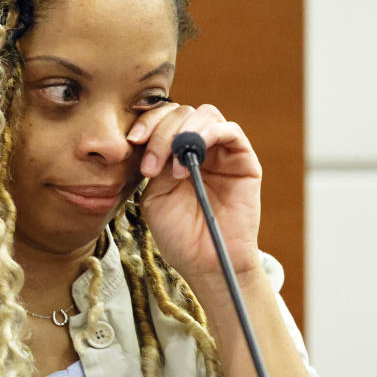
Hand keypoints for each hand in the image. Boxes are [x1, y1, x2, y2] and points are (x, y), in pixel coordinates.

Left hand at [127, 103, 262, 283]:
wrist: (206, 264)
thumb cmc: (179, 235)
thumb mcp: (155, 195)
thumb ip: (155, 162)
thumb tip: (152, 136)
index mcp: (176, 152)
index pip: (163, 118)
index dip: (147, 122)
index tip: (131, 140)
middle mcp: (200, 146)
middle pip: (181, 112)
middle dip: (160, 131)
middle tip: (149, 164)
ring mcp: (223, 152)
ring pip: (204, 115)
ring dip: (181, 133)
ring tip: (171, 169)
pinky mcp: (244, 161)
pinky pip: (230, 131)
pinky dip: (207, 135)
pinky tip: (190, 160)